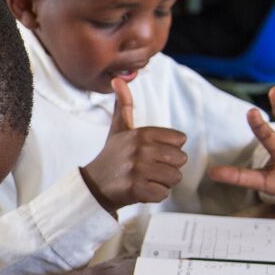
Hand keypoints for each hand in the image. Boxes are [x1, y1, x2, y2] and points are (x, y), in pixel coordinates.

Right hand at [79, 77, 188, 214]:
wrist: (93, 184)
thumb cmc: (112, 156)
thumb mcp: (118, 129)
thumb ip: (124, 105)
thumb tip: (117, 79)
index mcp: (140, 133)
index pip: (180, 140)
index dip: (169, 149)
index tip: (151, 152)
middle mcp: (140, 150)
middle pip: (181, 160)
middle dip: (168, 167)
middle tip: (149, 168)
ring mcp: (137, 170)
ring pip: (175, 178)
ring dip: (163, 182)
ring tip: (145, 178)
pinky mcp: (136, 189)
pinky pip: (163, 193)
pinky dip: (155, 195)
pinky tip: (141, 189)